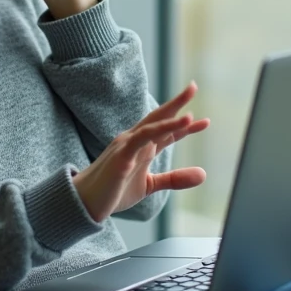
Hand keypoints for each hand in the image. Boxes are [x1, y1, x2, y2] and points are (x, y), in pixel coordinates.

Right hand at [72, 82, 209, 222]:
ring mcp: (126, 146)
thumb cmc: (113, 191)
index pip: (167, 131)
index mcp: (142, 147)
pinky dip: (157, 131)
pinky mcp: (121, 156)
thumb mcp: (149, 185)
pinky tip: (171, 129)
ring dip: (170, 118)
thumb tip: (203, 174)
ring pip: (151, 125)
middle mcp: (134, 141)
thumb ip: (174, 179)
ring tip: (190, 114)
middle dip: (176, 103)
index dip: (185, 126)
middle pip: (158, 117)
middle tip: (193, 87)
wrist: (84, 203)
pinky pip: (141, 139)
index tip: (205, 121)